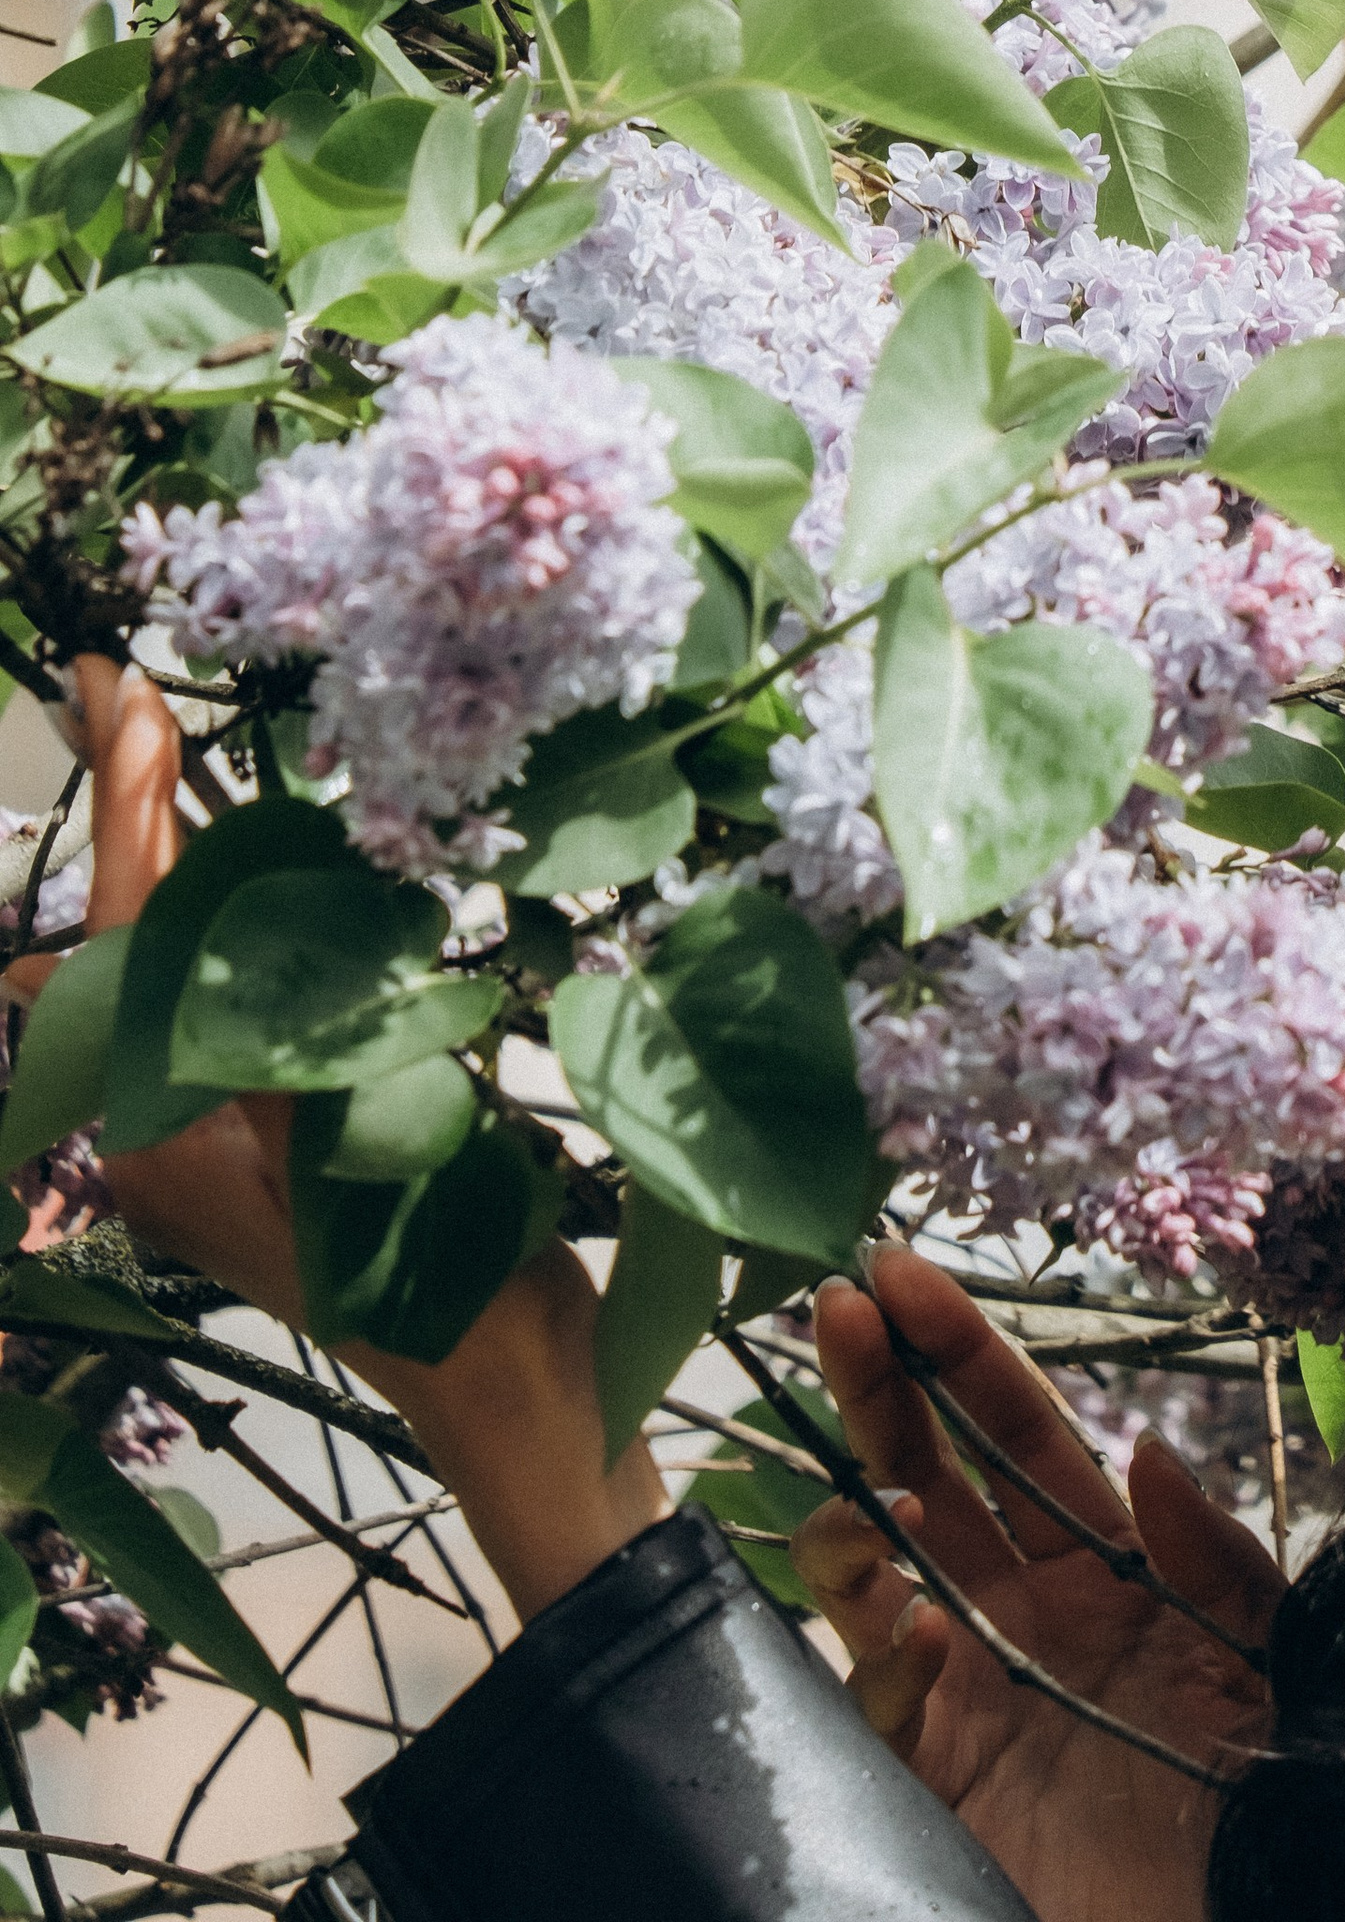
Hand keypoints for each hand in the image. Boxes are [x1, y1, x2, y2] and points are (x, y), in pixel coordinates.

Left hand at [27, 658, 668, 1623]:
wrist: (514, 1389)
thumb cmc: (439, 1280)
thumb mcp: (349, 1146)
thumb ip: (270, 1040)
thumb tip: (195, 932)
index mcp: (150, 1129)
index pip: (124, 930)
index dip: (128, 802)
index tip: (131, 690)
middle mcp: (160, 1120)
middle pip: (128, 925)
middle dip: (124, 796)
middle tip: (111, 673)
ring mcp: (216, 1121)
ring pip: (173, 947)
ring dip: (167, 835)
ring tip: (155, 727)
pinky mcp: (275, 1118)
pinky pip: (231, 982)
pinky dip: (232, 897)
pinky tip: (253, 839)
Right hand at [794, 1253, 1279, 1921]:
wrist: (1245, 1918)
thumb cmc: (1268, 1790)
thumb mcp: (1270, 1653)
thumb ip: (1217, 1554)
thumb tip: (1142, 1454)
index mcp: (1100, 1562)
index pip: (1014, 1430)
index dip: (958, 1348)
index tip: (900, 1269)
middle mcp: (1017, 1609)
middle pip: (923, 1470)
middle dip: (875, 1387)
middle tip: (838, 1307)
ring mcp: (966, 1689)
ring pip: (869, 1579)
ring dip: (852, 1525)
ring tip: (879, 1500)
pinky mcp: (936, 1780)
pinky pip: (885, 1705)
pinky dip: (890, 1660)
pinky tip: (920, 1629)